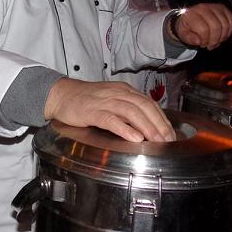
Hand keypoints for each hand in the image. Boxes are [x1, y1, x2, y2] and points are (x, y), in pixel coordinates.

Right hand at [44, 78, 174, 142]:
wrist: (61, 94)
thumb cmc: (86, 101)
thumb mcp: (111, 100)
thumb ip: (128, 109)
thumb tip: (147, 125)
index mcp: (125, 90)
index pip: (149, 103)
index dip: (162, 118)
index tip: (171, 134)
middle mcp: (118, 93)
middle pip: (144, 107)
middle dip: (158, 124)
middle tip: (168, 140)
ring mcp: (105, 101)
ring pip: (131, 112)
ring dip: (147, 127)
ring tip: (156, 140)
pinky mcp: (92, 111)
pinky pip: (111, 119)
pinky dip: (125, 129)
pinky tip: (134, 137)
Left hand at [175, 3, 231, 49]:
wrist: (190, 16)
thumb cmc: (187, 26)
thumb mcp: (183, 34)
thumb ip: (189, 39)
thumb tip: (198, 41)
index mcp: (192, 14)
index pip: (203, 29)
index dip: (205, 40)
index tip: (202, 44)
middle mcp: (203, 8)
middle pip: (216, 27)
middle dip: (215, 40)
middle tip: (210, 45)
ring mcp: (214, 7)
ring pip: (225, 24)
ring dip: (222, 37)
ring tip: (216, 42)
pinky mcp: (222, 8)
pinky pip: (231, 21)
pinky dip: (229, 31)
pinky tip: (222, 36)